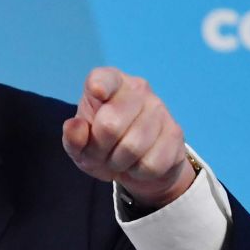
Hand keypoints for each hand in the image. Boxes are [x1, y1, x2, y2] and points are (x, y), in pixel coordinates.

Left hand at [62, 67, 195, 208]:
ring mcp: (160, 109)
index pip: (105, 78)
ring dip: (118, 163)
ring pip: (131, 147)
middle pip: (110, 124)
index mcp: (111, 83)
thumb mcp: (80, 145)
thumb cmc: (104, 145)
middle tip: (101, 153)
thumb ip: (73, 136)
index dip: (99, 85)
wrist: (139, 166)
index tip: (97, 93)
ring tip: (118, 158)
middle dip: (99, 149)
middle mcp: (138, 89)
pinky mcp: (176, 134)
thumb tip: (76, 126)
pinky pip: (150, 163)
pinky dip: (138, 172)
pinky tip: (138, 163)